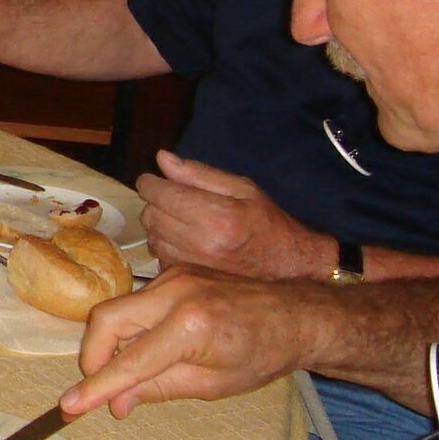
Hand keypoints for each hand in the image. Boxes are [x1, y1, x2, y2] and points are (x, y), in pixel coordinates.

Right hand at [62, 266, 315, 420]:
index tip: (70, 406)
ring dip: (111, 343)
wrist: (295, 314)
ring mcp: (172, 277)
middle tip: (101, 385)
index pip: (130, 361)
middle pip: (106, 319)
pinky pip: (136, 301)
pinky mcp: (172, 271)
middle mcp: (175, 293)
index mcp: (190, 327)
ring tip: (128, 369)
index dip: (97, 386)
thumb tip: (115, 404)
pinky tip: (148, 346)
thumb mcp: (211, 385)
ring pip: (116, 309)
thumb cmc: (261, 355)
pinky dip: (131, 327)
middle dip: (93, 356)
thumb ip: (157, 389)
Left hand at [138, 150, 335, 278]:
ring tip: (183, 222)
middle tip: (175, 200)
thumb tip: (162, 159)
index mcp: (215, 216)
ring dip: (159, 226)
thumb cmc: (267, 223)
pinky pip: (160, 257)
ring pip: (152, 238)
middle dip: (156, 203)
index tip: (155, 180)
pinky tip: (186, 243)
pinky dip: (166, 246)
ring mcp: (193, 265)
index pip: (159, 193)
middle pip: (150, 216)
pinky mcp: (189, 280)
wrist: (288, 268)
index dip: (150, 183)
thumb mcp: (242, 189)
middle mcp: (200, 243)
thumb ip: (199, 173)